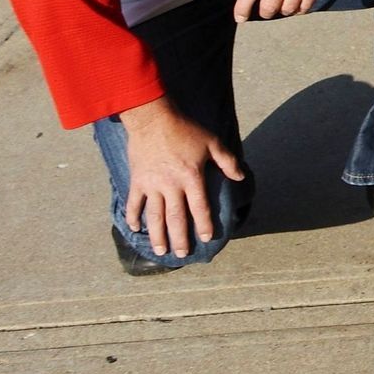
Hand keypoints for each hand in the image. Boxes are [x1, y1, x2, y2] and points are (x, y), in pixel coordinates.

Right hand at [119, 97, 245, 257]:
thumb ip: (227, 161)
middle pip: (176, 218)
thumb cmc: (185, 130)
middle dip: (180, 238)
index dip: (204, 224)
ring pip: (155, 216)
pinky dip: (134, 217)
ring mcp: (152, 185)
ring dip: (157, 235)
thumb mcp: (212, 142)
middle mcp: (171, 185)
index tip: (207, 238)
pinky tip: (136, 229)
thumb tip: (240, 177)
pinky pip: (134, 203)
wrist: (153, 119)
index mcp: (191, 177)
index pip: (199, 207)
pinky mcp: (137, 181)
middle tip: (181, 254)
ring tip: (160, 251)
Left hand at [228, 0, 357, 20]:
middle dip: (265, 11)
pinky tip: (297, 1)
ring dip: (282, 9)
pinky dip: (299, 9)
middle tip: (265, 8)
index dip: (242, 8)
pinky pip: (306, 6)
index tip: (241, 17)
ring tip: (282, 2)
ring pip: (287, 9)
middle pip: (269, 6)